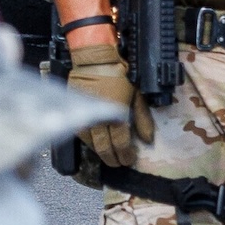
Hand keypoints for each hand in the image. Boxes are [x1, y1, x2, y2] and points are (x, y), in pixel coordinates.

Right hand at [62, 24, 148, 163]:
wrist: (94, 61)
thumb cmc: (119, 75)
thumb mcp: (137, 95)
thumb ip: (143, 119)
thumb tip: (148, 140)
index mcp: (116, 115)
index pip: (120, 144)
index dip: (126, 155)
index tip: (129, 159)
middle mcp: (99, 120)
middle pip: (105, 149)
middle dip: (113, 159)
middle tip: (119, 163)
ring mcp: (85, 119)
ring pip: (92, 145)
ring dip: (102, 152)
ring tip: (109, 155)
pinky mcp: (75, 115)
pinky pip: (82, 136)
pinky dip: (91, 143)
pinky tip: (97, 143)